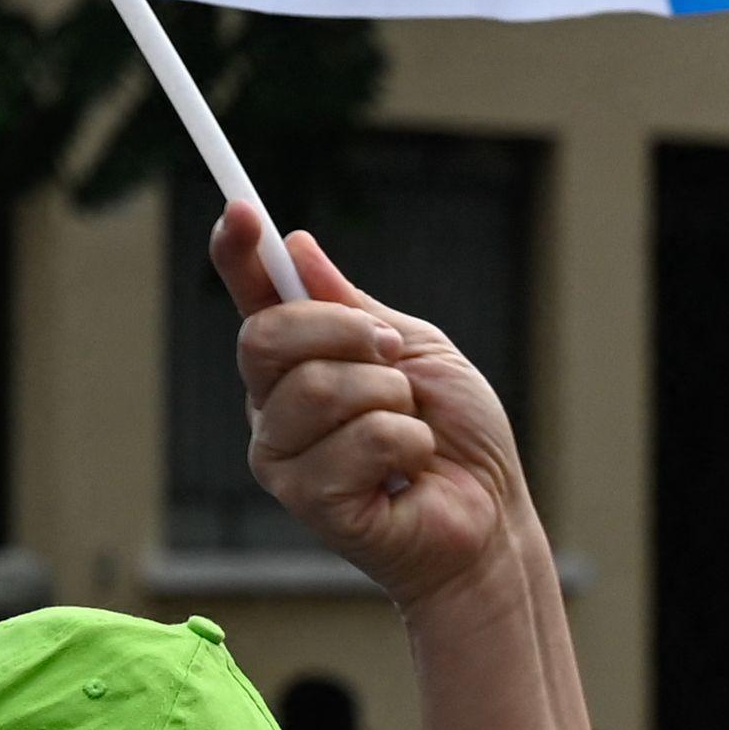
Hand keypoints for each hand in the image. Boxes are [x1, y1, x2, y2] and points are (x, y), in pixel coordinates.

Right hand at [209, 204, 532, 609]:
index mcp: (297, 363)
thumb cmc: (459, 438)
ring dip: (391, 399)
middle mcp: (274, 407)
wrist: (491, 519)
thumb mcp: (418, 350)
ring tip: (412, 430)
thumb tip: (297, 248)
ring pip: (320, 387)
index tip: (239, 210)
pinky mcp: (308, 501)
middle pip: (268, 335)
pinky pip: (358, 440)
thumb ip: (355, 307)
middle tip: (396, 356)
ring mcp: (283, 456)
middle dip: (347, 331)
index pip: (252, 300)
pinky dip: (407, 444)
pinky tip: (409, 471)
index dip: (237, 254)